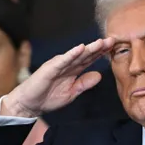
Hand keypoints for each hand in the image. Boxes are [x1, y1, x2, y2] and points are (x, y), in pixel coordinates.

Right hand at [0, 38, 114, 117]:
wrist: (30, 104)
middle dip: (99, 47)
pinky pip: (63, 60)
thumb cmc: (48, 97)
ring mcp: (58, 65)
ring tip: (100, 42)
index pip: (90, 59)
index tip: (114, 48)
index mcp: (73, 70)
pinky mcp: (50, 68)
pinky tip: (80, 49)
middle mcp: (67, 64)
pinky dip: (71, 54)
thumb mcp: (72, 92)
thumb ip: (84, 83)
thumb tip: (99, 76)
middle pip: (85, 54)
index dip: (101, 53)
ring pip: (76, 55)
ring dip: (88, 48)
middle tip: (112, 40)